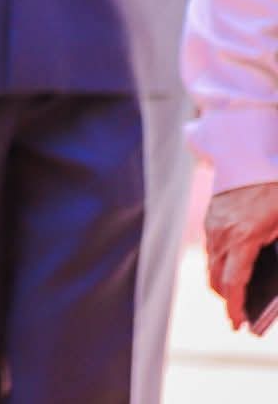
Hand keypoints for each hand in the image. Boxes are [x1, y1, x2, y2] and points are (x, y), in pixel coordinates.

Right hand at [206, 181, 277, 329]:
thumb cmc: (273, 189)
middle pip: (215, 278)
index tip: (237, 325)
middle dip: (227, 299)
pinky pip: (211, 248)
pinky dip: (219, 262)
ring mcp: (212, 226)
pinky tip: (233, 264)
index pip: (232, 282)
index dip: (234, 307)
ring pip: (211, 264)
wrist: (248, 157)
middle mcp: (222, 235)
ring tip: (235, 292)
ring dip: (221, 281)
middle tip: (239, 314)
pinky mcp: (210, 217)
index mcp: (243, 238)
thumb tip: (275, 276)